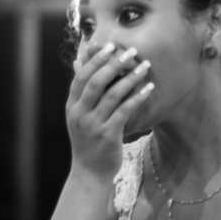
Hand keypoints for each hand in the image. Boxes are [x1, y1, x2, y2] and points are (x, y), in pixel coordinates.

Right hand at [66, 42, 152, 178]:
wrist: (89, 173)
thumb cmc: (87, 142)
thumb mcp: (78, 115)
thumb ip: (80, 90)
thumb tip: (77, 62)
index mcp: (72, 106)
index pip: (81, 77)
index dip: (96, 60)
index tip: (110, 46)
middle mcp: (80, 114)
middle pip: (96, 82)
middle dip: (114, 64)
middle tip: (131, 52)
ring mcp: (93, 125)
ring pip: (112, 95)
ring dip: (130, 78)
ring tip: (145, 66)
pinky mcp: (108, 135)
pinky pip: (124, 111)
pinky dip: (137, 98)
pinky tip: (148, 89)